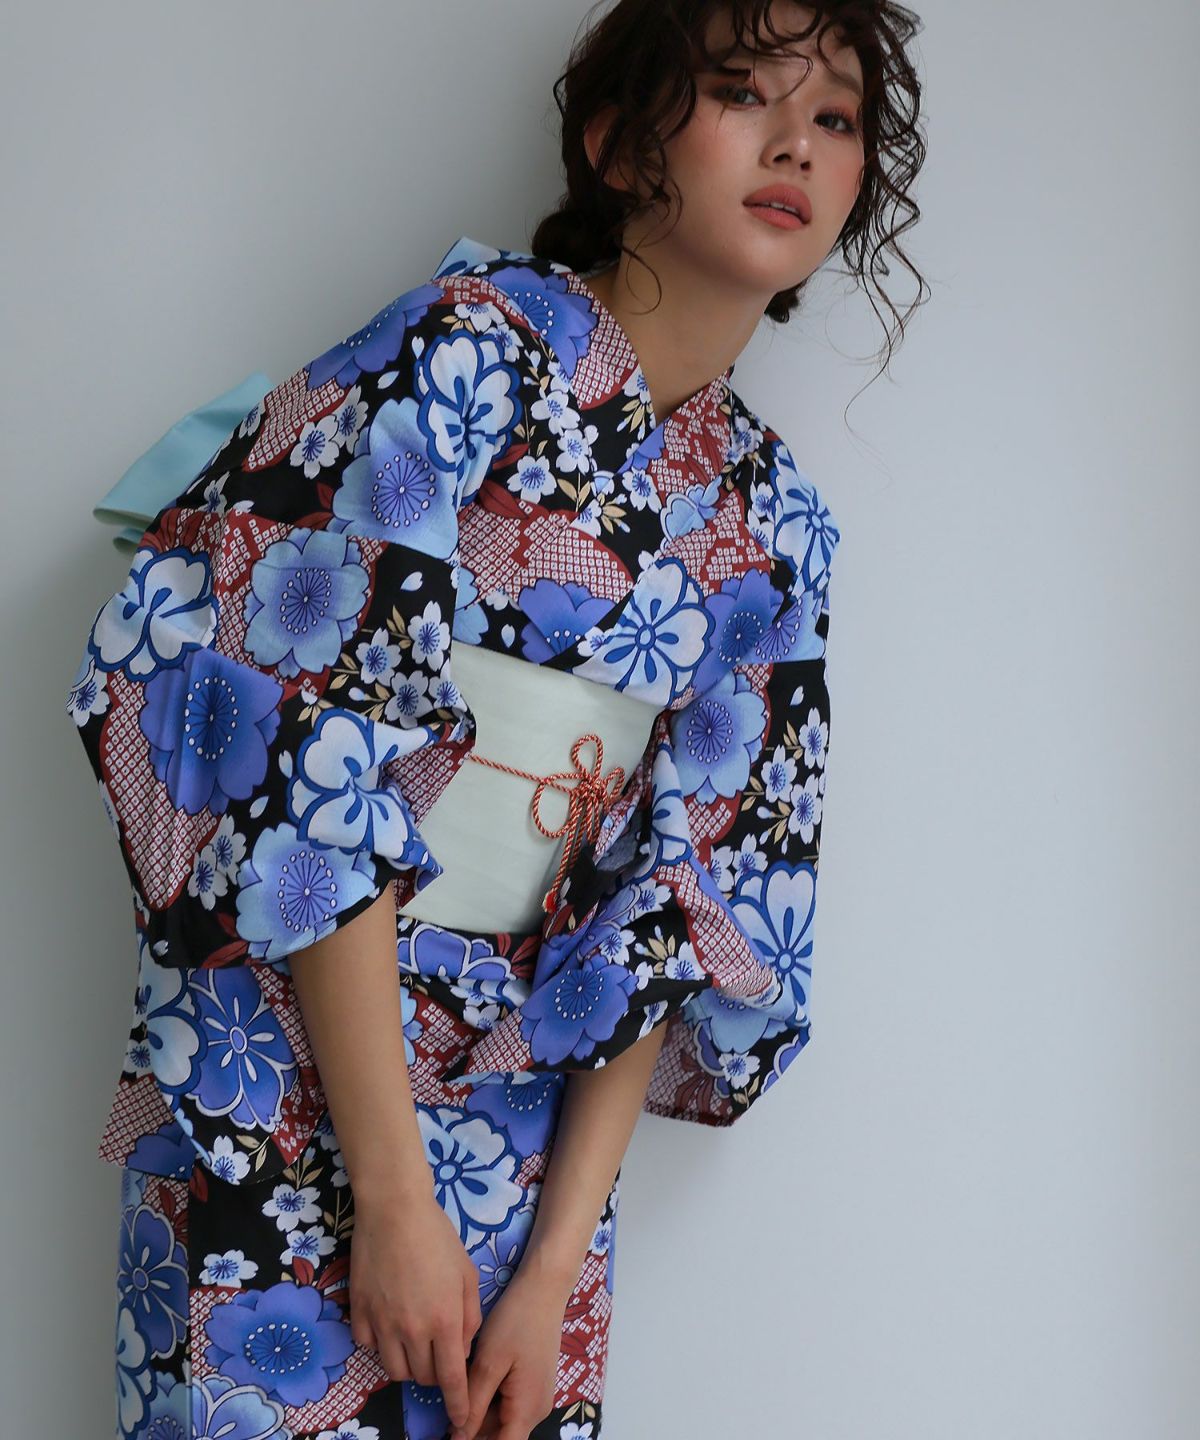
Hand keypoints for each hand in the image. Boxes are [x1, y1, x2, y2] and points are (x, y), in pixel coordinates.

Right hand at [348, 1189, 481, 1434]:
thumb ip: (469, 1316)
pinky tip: (389, 1323)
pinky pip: (369, 1347)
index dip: (458, 1404)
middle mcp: (412, 1330)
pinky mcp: (359, 1313)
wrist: (394, 1210)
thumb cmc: (438, 1237)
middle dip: (434, 1375)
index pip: (451, 1380)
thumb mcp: (467, 1274)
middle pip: (422, 1377)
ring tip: (415, 1342)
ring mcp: (382, 1324)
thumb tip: (462, 1348)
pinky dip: (380, 1343)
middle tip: (439, 1353)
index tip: (461, 1420)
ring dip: (409, 1364)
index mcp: (444, 1321)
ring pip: (394, 1369)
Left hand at [457, 1249, 576, 1439]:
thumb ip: (474, 1404)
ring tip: (460, 1390)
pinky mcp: (534, 1382)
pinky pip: (509, 1402)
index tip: (451, 1437)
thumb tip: (459, 1437)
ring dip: (480, 1412)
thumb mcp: (489, 1363)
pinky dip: (490, 1398)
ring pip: (503, 1419)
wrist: (543, 1288)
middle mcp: (537, 1410)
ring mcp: (537, 1396)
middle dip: (474, 1430)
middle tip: (447, 1412)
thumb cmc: (516, 1322)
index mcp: (527, 1409)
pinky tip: (475, 1379)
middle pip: (501, 1435)